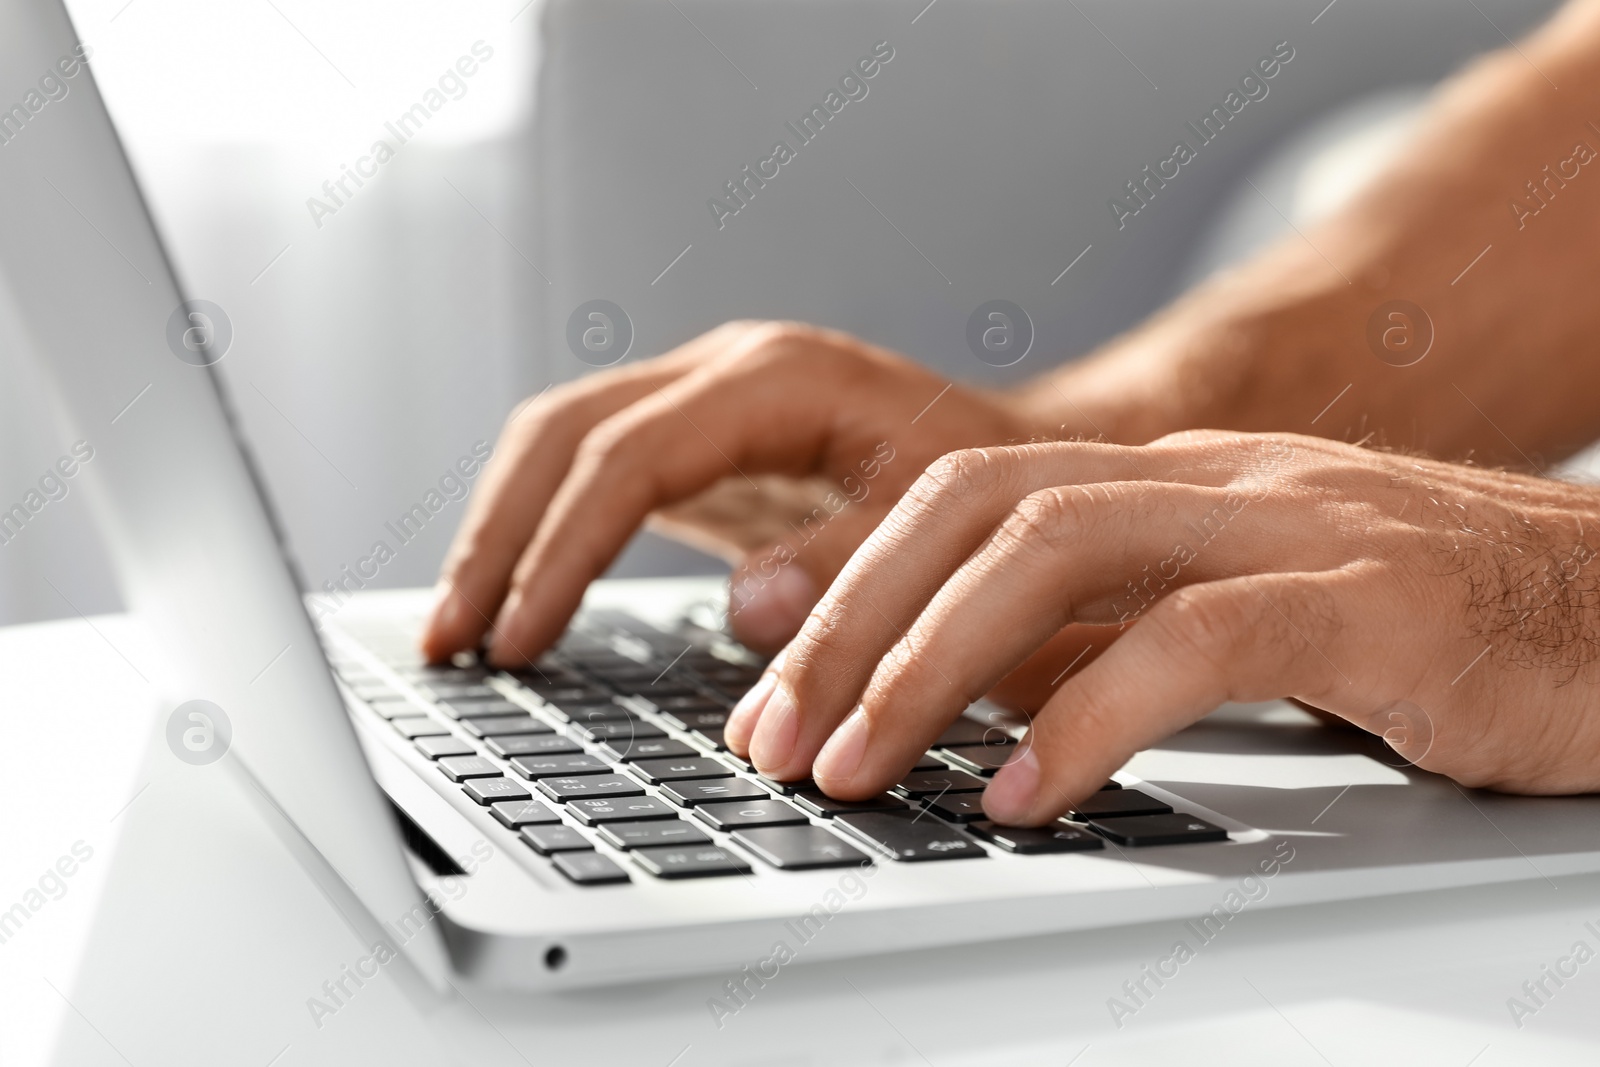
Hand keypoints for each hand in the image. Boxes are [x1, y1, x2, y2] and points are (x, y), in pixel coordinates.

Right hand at [420, 321, 1042, 664]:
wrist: (1017, 457)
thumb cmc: (991, 488)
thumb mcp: (944, 522)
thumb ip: (851, 560)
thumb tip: (743, 606)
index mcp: (775, 380)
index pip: (626, 455)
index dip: (561, 551)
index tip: (521, 640)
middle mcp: (724, 373)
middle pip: (562, 433)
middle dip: (498, 537)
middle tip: (453, 641)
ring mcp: (704, 402)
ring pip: (558, 444)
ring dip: (500, 532)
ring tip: (457, 629)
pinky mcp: (698, 446)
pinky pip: (589, 473)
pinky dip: (541, 533)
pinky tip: (516, 598)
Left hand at [727, 431, 1599, 823]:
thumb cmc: (1419, 626)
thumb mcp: (1226, 621)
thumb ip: (1098, 642)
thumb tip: (955, 702)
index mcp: (1162, 481)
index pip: (958, 491)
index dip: (842, 575)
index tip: (757, 664)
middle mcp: (1208, 480)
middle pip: (974, 508)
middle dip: (850, 625)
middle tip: (775, 738)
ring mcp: (1289, 524)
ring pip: (1057, 547)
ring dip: (928, 665)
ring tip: (858, 768)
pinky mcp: (1373, 598)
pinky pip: (1197, 638)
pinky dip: (1090, 714)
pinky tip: (1025, 794)